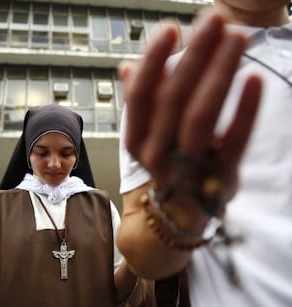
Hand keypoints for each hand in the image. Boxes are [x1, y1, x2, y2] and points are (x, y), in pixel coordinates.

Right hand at [119, 11, 261, 201]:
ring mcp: (189, 168)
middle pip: (173, 100)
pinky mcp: (222, 177)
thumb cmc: (167, 161)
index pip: (140, 97)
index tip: (170, 28)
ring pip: (201, 116)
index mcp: (137, 140)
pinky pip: (235, 141)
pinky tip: (256, 79)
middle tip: (214, 19)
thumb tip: (126, 65)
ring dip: (220, 73)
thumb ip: (141, 100)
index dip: (153, 61)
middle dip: (194, 56)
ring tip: (237, 36)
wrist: (182, 211)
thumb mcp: (147, 133)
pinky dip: (246, 110)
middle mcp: (156, 155)